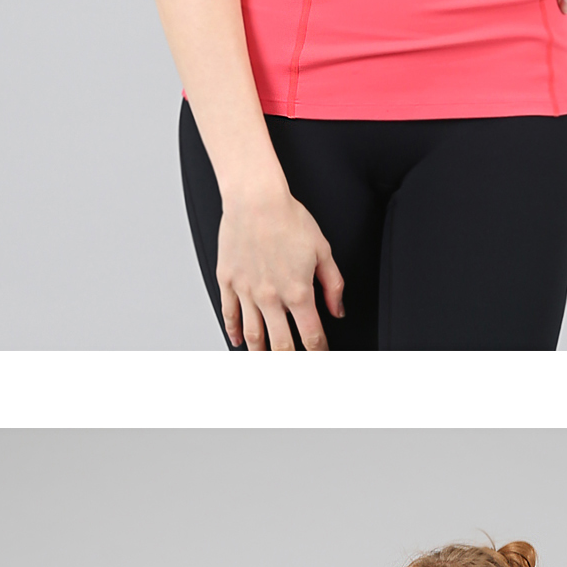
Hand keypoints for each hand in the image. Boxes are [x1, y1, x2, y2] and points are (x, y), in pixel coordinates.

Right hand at [216, 165, 343, 352]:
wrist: (256, 199)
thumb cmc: (289, 218)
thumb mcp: (323, 251)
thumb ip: (333, 285)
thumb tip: (337, 310)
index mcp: (298, 292)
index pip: (311, 335)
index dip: (318, 352)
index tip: (320, 357)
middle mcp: (271, 297)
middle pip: (281, 344)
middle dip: (289, 361)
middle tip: (292, 367)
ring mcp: (247, 291)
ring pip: (254, 335)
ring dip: (261, 354)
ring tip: (266, 361)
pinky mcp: (228, 281)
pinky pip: (229, 314)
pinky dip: (234, 332)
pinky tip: (239, 341)